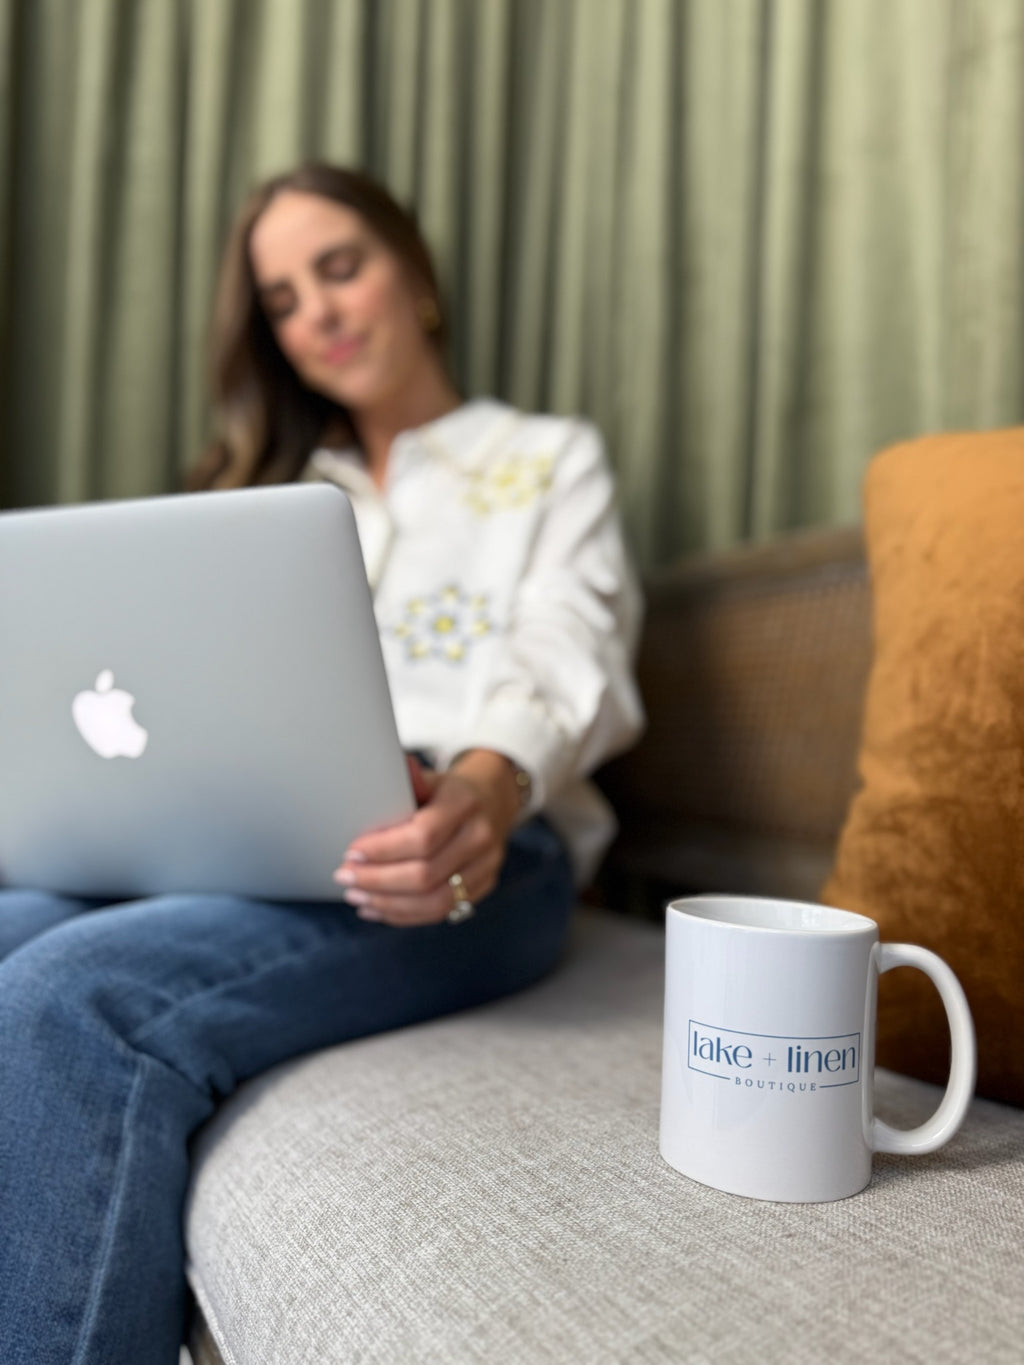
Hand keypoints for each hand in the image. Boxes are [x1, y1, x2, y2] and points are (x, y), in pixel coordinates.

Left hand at [334, 751, 522, 926]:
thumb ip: (399, 785)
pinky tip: (376, 908)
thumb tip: (363, 786)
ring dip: (388, 904)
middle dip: (377, 880)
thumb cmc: (446, 791)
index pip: (423, 836)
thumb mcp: (427, 778)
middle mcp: (480, 836)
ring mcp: (486, 866)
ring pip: (434, 902)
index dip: (383, 850)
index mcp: (464, 802)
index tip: (351, 852)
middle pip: (426, 874)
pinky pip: (441, 912)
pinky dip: (403, 914)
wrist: (491, 800)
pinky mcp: (483, 886)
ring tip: (356, 896)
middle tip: (345, 877)